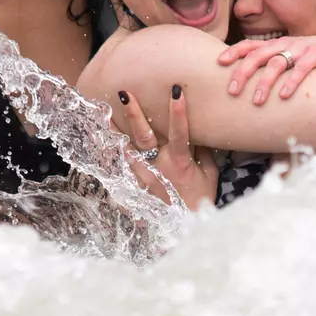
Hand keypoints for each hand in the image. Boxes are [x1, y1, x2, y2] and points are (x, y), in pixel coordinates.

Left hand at [114, 86, 218, 210]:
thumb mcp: (209, 174)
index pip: (179, 131)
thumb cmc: (200, 198)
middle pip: (144, 136)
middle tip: (126, 93)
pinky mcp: (137, 184)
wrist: (184, 226)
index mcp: (179, 162)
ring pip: (128, 149)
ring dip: (117, 130)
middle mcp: (159, 166)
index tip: (176, 90)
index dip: (178, 111)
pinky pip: (124, 165)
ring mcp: (145, 175)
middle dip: (135, 114)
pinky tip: (108, 140)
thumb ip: (203, 152)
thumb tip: (199, 131)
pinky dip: (116, 152)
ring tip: (106, 113)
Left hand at [217, 22, 315, 104]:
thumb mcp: (296, 58)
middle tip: (231, 91)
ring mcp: (303, 48)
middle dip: (242, 72)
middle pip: (258, 55)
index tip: (219, 63)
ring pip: (276, 63)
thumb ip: (280, 65)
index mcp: (279, 43)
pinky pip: (301, 69)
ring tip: (255, 100)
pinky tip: (283, 95)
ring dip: (264, 82)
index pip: (251, 45)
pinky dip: (291, 82)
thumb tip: (258, 83)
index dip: (234, 52)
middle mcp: (288, 43)